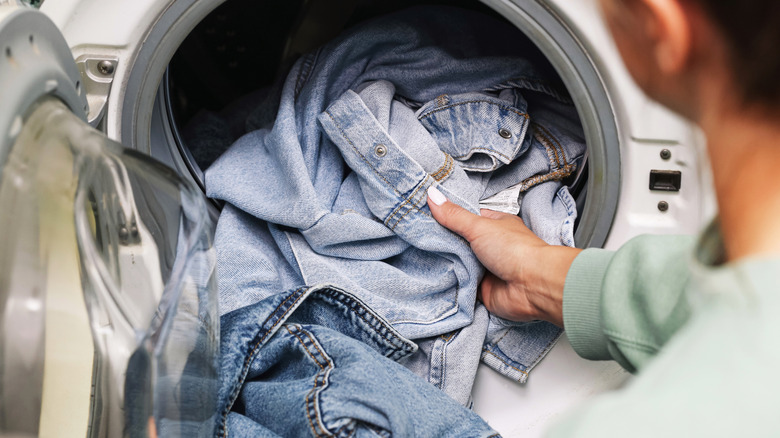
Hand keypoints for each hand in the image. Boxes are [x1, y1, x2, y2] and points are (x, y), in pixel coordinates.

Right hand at [426, 186, 579, 326]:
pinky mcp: (481, 289)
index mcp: (495, 225)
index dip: (446, 217)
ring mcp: (486, 268)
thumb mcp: (479, 226)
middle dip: (442, 242)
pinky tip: (430, 276)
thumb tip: (432, 195)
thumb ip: (454, 215)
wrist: (532, 286)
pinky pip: (459, 284)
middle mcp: (491, 246)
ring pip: (458, 263)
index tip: (423, 215)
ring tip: (417, 255)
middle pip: (459, 242)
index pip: (466, 218)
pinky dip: (449, 282)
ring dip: (445, 263)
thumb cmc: (515, 250)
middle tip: (415, 237)